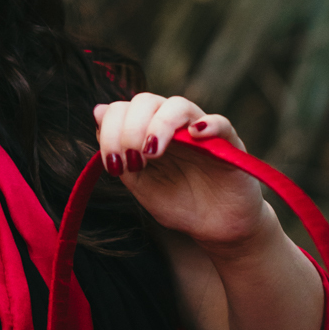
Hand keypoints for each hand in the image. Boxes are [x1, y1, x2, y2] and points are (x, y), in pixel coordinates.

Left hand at [93, 93, 264, 250]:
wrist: (216, 228)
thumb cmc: (179, 204)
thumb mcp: (141, 183)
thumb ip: (120, 152)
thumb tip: (98, 110)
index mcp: (148, 132)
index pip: (123, 109)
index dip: (111, 131)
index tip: (114, 166)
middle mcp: (173, 125)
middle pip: (146, 101)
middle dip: (130, 129)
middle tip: (132, 160)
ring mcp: (201, 131)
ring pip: (178, 106)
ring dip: (159, 125)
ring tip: (153, 152)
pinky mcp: (229, 143)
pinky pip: (221, 122)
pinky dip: (208, 123)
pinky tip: (196, 135)